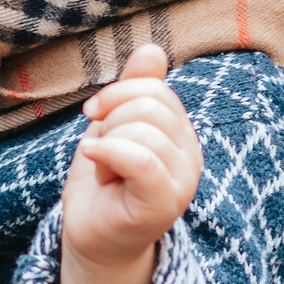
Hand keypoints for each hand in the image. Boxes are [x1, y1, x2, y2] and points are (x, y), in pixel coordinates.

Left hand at [57, 44, 201, 283]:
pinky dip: (106, 152)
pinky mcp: (163, 202)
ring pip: (142, 130)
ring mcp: (182, 181)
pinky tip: (94, 162)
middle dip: (110, 121)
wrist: (92, 235)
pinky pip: (140, 158)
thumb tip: (152, 48)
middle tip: (102, 151)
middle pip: (150, 105)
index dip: (117, 93)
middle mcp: (191, 155)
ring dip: (107, 144)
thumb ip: (134, 88)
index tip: (94, 114)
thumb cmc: (103, 180)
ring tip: (105, 169)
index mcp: (182, 133)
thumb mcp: (114, 124)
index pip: (157, 88)